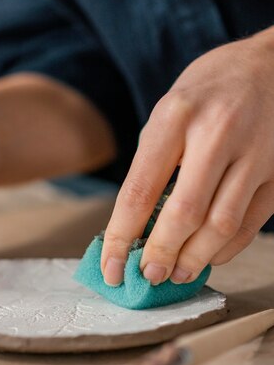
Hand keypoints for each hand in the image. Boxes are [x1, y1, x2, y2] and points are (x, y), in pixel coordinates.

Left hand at [101, 27, 273, 286]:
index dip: (121, 236)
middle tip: (147, 276)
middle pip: (184, 213)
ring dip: (194, 259)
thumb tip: (138, 222)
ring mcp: (254, 154)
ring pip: (221, 225)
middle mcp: (216, 134)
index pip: (140, 190)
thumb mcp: (169, 107)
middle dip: (160, 253)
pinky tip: (208, 257)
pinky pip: (251, 223)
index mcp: (176, 116)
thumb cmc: (210, 88)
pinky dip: (226, 248)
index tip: (111, 267)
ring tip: (175, 274)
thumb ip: (154, 161)